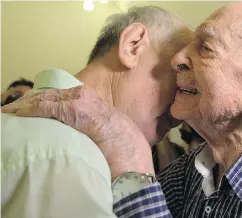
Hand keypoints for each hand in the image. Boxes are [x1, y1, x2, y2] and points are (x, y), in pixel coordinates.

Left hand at [1, 86, 153, 179]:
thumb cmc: (123, 143)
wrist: (130, 149)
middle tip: (14, 108)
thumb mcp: (106, 129)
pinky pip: (45, 107)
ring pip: (45, 98)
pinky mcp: (71, 110)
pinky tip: (17, 113)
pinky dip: (28, 110)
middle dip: (30, 101)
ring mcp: (78, 100)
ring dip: (26, 105)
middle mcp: (84, 94)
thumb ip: (92, 124)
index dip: (43, 100)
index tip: (30, 106)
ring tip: (11, 111)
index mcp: (92, 99)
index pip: (61, 95)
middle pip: (50, 94)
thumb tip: (82, 129)